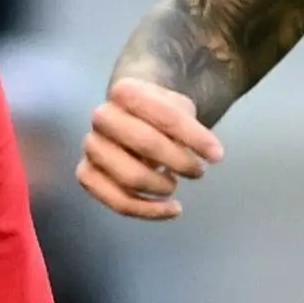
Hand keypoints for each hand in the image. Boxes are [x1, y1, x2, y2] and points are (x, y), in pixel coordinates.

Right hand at [77, 78, 220, 220]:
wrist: (131, 116)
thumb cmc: (159, 114)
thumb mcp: (179, 108)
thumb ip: (190, 127)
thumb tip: (210, 153)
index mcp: (125, 91)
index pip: (165, 115)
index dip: (194, 137)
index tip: (217, 155)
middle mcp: (103, 117)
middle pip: (145, 143)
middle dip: (179, 161)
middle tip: (198, 171)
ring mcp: (92, 147)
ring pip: (130, 178)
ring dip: (161, 187)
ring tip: (175, 185)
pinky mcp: (87, 174)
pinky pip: (117, 201)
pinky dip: (148, 211)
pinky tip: (171, 209)